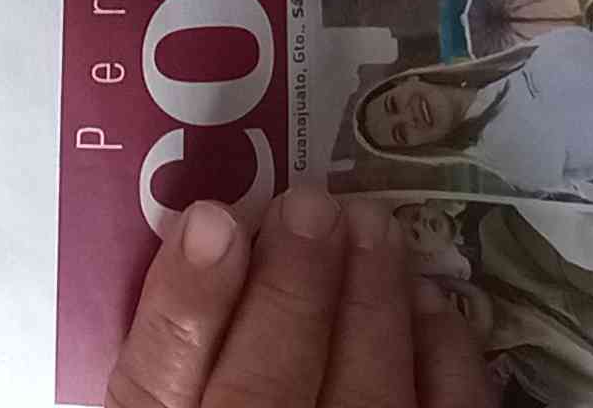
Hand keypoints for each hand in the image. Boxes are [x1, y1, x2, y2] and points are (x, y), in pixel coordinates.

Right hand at [108, 186, 494, 406]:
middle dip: (290, 290)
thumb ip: (174, 340)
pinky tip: (426, 298)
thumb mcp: (172, 393)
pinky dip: (441, 355)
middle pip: (262, 394)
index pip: (152, 389)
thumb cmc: (238, 400)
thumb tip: (204, 230)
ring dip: (371, 302)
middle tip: (308, 205)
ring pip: (361, 401)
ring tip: (370, 223)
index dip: (184, 305)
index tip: (210, 221)